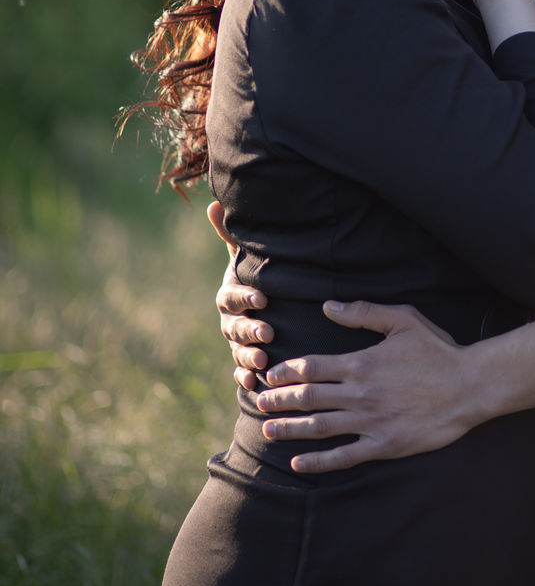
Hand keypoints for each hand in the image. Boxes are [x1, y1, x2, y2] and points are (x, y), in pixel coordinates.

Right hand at [210, 201, 272, 391]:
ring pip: (236, 350)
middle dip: (250, 330)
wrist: (261, 308)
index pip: (232, 297)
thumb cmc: (254, 278)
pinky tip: (253, 382)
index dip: (245, 298)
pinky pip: (239, 371)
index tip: (263, 300)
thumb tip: (213, 203)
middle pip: (234, 327)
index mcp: (230, 295)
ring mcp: (234, 342)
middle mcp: (229, 320)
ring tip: (263, 360)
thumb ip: (231, 236)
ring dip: (248, 356)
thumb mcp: (246, 258)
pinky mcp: (243, 360)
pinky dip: (244, 376)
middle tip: (269, 333)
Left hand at [255, 300, 475, 472]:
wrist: (469, 386)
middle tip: (259, 402)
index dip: (286, 371)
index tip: (269, 374)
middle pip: (308, 398)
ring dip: (290, 429)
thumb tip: (327, 307)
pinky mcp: (384, 445)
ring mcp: (370, 422)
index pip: (312, 367)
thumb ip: (363, 313)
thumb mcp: (403, 320)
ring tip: (267, 430)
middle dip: (279, 400)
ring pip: (319, 427)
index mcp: (361, 362)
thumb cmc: (437, 350)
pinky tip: (298, 463)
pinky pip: (343, 456)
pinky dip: (318, 462)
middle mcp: (360, 394)